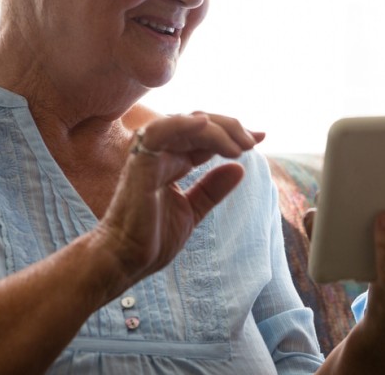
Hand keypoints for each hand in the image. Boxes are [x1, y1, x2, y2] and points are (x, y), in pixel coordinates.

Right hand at [95, 112, 262, 287]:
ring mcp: (149, 156)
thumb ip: (212, 189)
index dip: (232, 134)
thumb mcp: (192, 210)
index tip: (260, 137)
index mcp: (172, 162)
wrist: (124, 261)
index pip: (205, 137)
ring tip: (241, 145)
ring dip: (217, 129)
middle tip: (254, 140)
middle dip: (230, 128)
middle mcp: (161, 154)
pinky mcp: (140, 164)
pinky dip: (182, 123)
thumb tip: (239, 169)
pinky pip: (159, 132)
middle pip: (198, 124)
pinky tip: (205, 124)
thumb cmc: (150, 239)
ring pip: (185, 124)